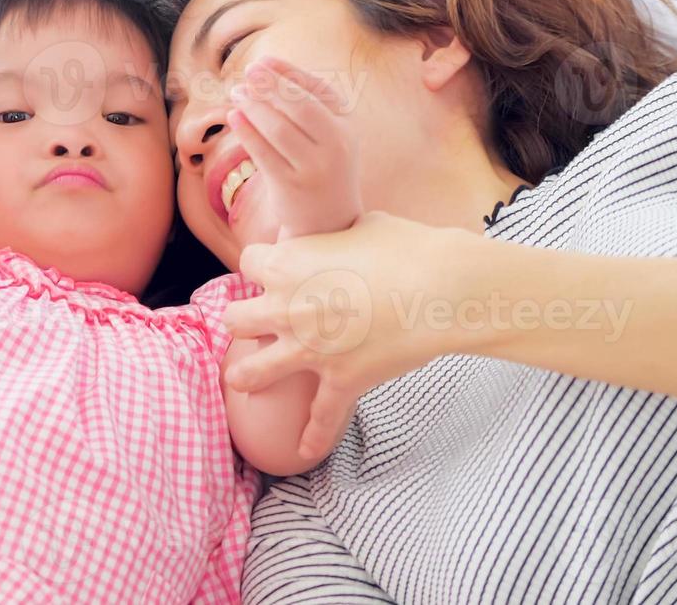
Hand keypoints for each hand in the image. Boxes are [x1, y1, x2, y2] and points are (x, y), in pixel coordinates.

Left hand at [222, 212, 479, 460]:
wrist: (442, 287)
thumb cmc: (406, 247)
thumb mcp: (361, 223)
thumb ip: (336, 232)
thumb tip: (338, 230)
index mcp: (287, 264)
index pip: (247, 262)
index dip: (261, 265)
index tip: (272, 269)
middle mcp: (286, 308)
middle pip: (234, 318)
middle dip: (243, 318)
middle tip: (257, 321)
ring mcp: (310, 349)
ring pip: (252, 371)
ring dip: (246, 375)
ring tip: (241, 380)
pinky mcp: (341, 379)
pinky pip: (320, 417)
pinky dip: (313, 437)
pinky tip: (301, 452)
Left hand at [227, 56, 363, 240]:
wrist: (329, 220)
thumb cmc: (322, 166)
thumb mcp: (329, 135)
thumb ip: (308, 105)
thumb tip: (266, 71)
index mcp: (347, 127)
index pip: (318, 90)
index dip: (288, 72)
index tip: (263, 61)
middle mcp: (336, 147)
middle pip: (299, 107)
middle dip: (270, 86)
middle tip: (248, 72)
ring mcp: (313, 168)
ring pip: (278, 129)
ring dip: (254, 106)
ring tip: (237, 92)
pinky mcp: (290, 186)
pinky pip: (263, 154)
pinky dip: (246, 132)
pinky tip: (233, 116)